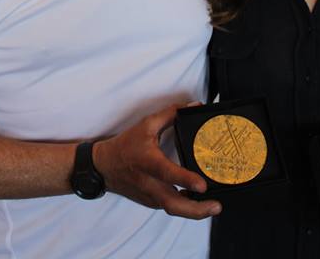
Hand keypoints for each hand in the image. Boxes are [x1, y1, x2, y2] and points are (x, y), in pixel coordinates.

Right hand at [92, 103, 220, 219]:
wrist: (104, 166)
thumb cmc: (124, 146)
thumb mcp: (146, 125)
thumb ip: (170, 114)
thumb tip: (193, 106)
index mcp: (148, 162)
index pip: (168, 173)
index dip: (185, 180)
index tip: (202, 185)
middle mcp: (149, 183)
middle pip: (174, 205)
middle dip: (196, 210)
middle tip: (216, 206)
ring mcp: (150, 195)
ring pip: (173, 209)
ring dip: (194, 211)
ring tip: (213, 206)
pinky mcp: (151, 202)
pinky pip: (171, 207)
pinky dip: (186, 208)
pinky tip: (199, 203)